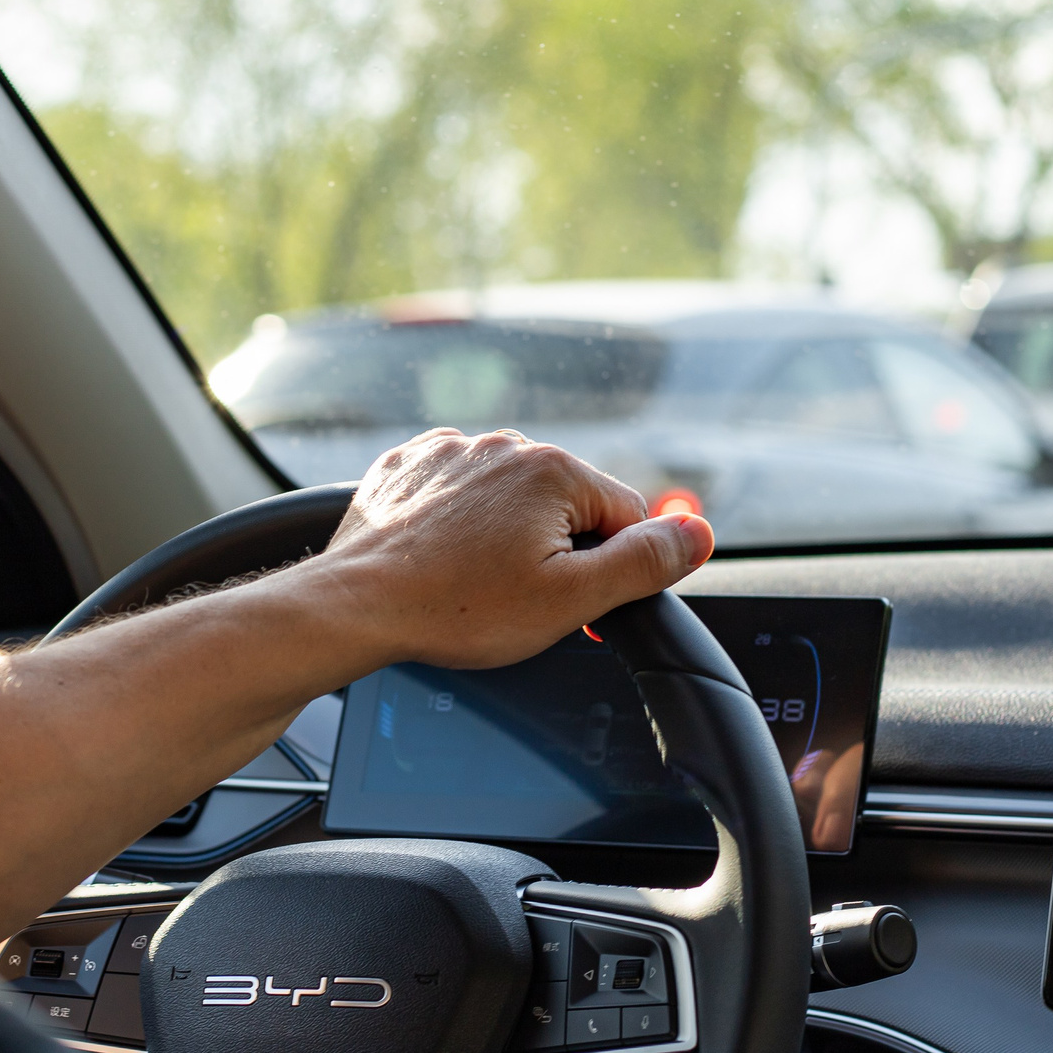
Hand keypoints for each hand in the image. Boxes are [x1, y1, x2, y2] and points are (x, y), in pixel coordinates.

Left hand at [313, 428, 715, 670]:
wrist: (355, 605)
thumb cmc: (455, 608)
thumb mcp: (570, 599)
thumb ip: (644, 563)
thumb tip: (697, 534)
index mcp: (553, 469)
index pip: (625, 517)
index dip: (608, 570)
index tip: (571, 601)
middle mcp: (504, 444)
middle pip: (567, 505)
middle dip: (555, 551)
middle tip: (515, 597)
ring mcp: (451, 451)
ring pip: (511, 499)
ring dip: (505, 537)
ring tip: (471, 582)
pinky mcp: (410, 467)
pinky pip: (458, 493)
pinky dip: (458, 524)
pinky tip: (442, 559)